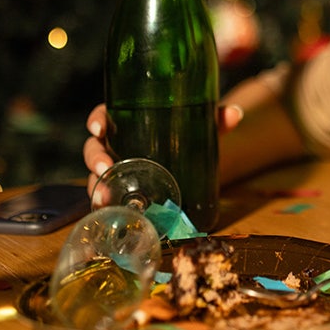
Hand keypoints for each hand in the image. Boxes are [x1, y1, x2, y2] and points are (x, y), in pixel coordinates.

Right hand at [83, 103, 244, 202]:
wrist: (193, 164)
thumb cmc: (186, 139)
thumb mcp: (199, 128)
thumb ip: (215, 120)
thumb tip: (234, 113)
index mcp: (126, 123)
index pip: (104, 117)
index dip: (96, 121)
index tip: (99, 128)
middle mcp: (117, 146)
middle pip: (94, 149)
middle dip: (95, 158)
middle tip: (105, 167)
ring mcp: (118, 171)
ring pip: (97, 177)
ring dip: (96, 187)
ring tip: (105, 198)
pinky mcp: (124, 193)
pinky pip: (107, 199)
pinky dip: (105, 207)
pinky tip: (108, 215)